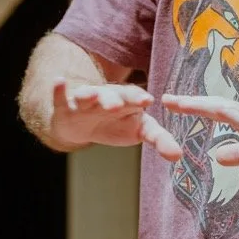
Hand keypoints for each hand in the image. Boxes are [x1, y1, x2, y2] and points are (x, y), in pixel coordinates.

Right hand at [52, 79, 181, 160]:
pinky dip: (60, 90)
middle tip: (117, 106)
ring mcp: (86, 102)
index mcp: (127, 101)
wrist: (83, 125)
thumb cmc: (117, 124)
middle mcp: (107, 97)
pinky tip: (59, 82)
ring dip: (89, 95)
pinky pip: (62, 98)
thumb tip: (179, 156)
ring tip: (90, 96)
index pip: (135, 98)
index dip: (139, 99)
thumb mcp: (139, 131)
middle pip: (112, 94)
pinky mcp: (66, 107)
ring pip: (87, 95)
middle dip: (115, 99)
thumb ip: (160, 140)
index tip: (148, 101)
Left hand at [161, 93, 238, 183]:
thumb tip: (217, 155)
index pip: (218, 111)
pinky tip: (212, 110)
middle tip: (167, 98)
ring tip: (180, 102)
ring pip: (226, 108)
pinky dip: (226, 114)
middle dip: (191, 102)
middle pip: (217, 105)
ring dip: (202, 104)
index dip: (195, 106)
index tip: (173, 104)